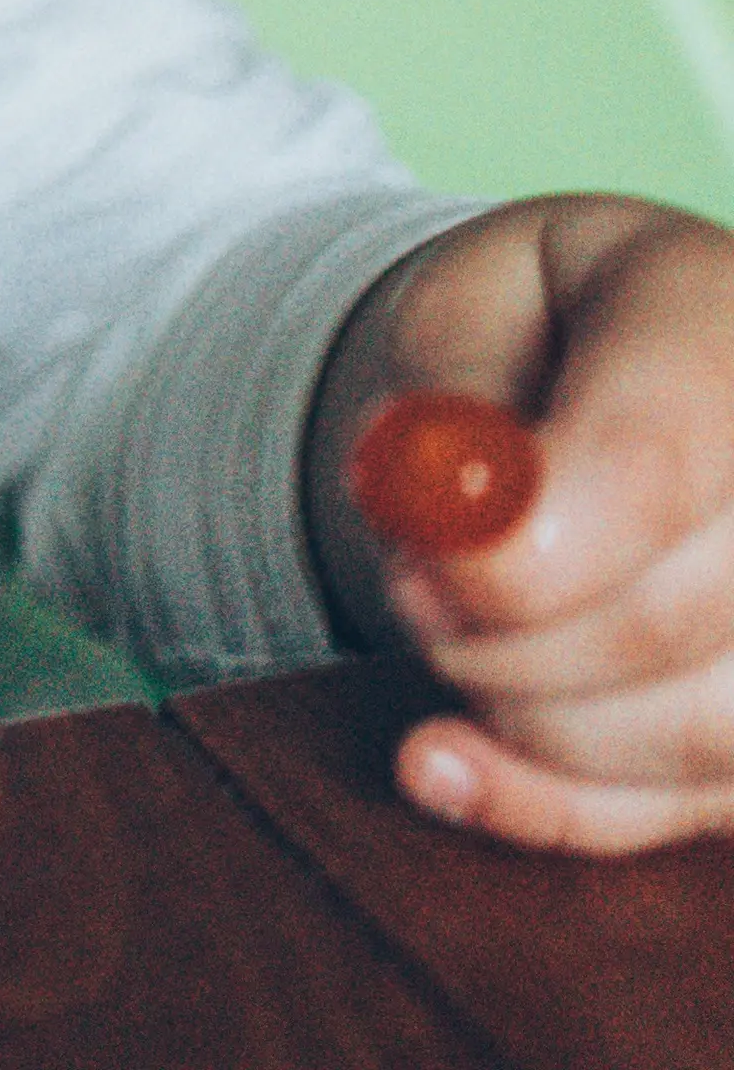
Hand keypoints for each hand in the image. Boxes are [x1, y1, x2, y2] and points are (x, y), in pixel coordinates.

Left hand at [306, 194, 733, 850]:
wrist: (624, 368)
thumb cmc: (548, 327)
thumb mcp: (470, 297)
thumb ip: (453, 386)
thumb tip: (438, 502)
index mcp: (729, 326)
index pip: (654, 464)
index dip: (524, 547)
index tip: (420, 565)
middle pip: (666, 621)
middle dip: (494, 628)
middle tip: (406, 579)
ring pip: (692, 738)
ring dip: (519, 706)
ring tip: (446, 621)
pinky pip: (691, 809)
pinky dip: (550, 800)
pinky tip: (440, 765)